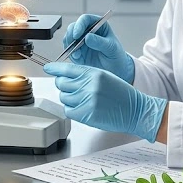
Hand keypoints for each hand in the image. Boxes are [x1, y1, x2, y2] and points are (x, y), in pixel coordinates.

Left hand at [44, 62, 166, 142]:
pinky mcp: (85, 114)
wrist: (135, 110)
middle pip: (61, 83)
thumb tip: (65, 75)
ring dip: (69, 98)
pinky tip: (83, 108)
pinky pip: (68, 110)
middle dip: (64, 85)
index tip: (48, 68)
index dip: (55, 68)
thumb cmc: (122, 94)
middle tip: (73, 89)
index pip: (67, 68)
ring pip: (63, 97)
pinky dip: (72, 110)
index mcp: (94, 73)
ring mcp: (86, 100)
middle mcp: (88, 85)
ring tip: (82, 100)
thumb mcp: (105, 77)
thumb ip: (86, 75)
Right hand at [62, 14, 134, 82]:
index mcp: (98, 25)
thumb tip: (87, 37)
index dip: (79, 25)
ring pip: (68, 38)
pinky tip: (78, 59)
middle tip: (73, 46)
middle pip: (73, 27)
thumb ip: (100, 42)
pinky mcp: (77, 51)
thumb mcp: (111, 48)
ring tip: (78, 56)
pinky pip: (68, 50)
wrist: (115, 70)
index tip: (77, 35)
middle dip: (71, 36)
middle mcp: (88, 31)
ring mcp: (81, 41)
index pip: (85, 19)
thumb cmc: (116, 56)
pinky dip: (70, 54)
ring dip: (70, 46)